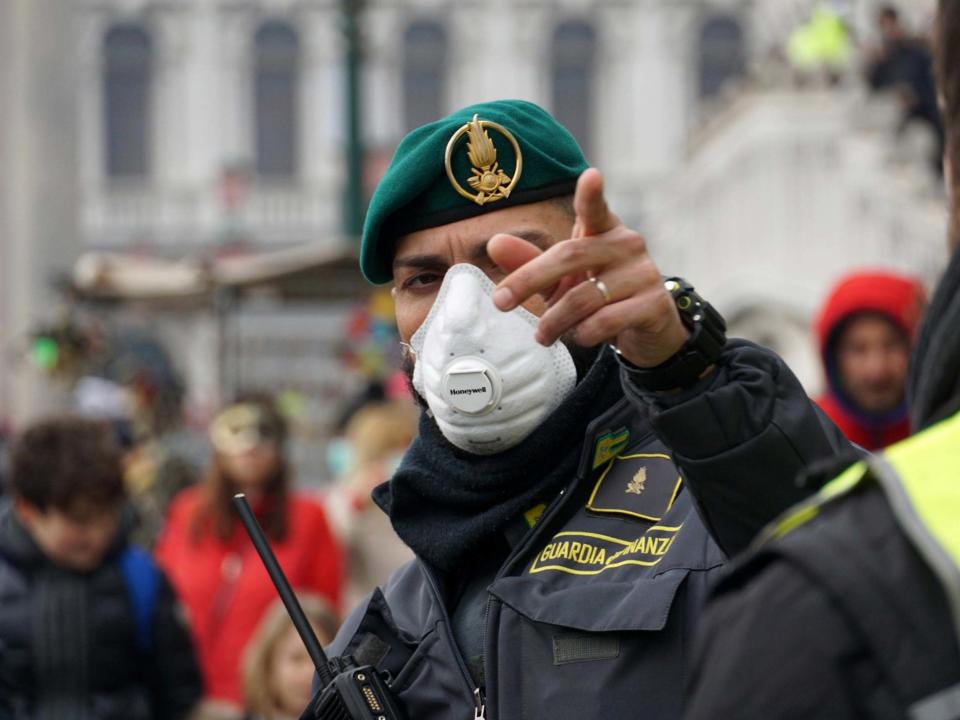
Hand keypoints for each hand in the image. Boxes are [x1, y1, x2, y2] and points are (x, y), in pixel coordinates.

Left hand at [488, 168, 688, 368]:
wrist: (645, 330)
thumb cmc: (597, 295)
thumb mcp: (560, 280)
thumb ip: (529, 263)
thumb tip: (495, 243)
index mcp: (603, 231)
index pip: (595, 209)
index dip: (591, 195)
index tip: (590, 176)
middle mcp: (627, 245)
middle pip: (570, 256)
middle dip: (529, 279)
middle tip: (500, 302)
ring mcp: (644, 273)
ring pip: (584, 298)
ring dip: (555, 320)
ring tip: (542, 335)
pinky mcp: (654, 304)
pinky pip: (606, 321)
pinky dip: (584, 333)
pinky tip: (580, 336)